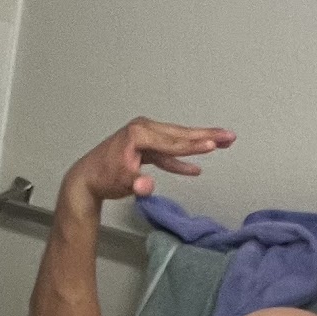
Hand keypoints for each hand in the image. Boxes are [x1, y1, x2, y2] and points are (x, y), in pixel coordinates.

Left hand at [64, 117, 235, 200]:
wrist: (86, 179)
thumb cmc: (102, 179)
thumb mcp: (121, 183)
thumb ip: (137, 184)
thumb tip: (147, 187)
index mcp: (139, 134)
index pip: (173, 142)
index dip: (194, 146)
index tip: (213, 144)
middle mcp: (143, 129)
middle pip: (181, 134)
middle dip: (207, 135)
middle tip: (230, 136)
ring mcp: (144, 136)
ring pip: (178, 140)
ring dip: (200, 142)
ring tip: (224, 142)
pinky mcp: (145, 146)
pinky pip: (168, 152)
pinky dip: (181, 159)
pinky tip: (195, 169)